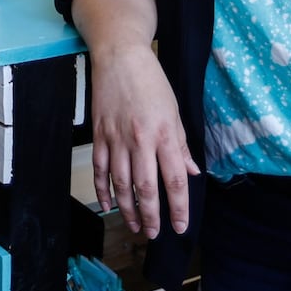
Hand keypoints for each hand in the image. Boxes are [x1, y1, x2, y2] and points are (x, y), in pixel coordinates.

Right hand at [90, 44, 199, 238]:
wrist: (119, 56)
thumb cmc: (151, 81)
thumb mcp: (174, 111)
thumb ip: (181, 146)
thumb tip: (191, 173)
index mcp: (164, 134)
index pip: (174, 180)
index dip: (178, 208)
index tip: (181, 226)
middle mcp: (140, 140)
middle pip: (145, 188)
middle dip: (151, 216)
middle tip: (154, 234)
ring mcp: (116, 138)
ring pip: (120, 184)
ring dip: (128, 209)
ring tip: (135, 225)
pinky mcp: (99, 135)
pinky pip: (101, 169)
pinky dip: (103, 190)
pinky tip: (108, 205)